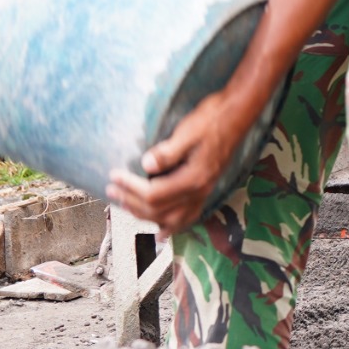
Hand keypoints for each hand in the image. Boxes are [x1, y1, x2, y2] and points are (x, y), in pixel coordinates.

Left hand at [106, 81, 269, 232]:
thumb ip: (168, 152)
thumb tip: (146, 166)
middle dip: (132, 202)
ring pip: (171, 219)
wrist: (236, 116)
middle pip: (159, 210)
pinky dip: (172, 227)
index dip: (130, 187)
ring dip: (146, 216)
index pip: (154, 193)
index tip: (114, 176)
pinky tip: (162, 232)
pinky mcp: (204, 190)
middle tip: (111, 191)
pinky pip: (188, 217)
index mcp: (194, 178)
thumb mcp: (187, 131)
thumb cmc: (212, 119)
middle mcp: (199, 191)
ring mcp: (204, 193)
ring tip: (127, 207)